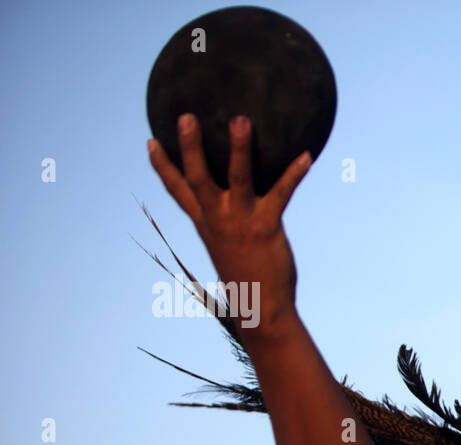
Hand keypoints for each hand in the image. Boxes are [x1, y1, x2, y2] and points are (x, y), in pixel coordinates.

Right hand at [147, 113, 311, 332]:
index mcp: (206, 224)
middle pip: (198, 178)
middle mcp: (218, 219)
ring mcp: (241, 222)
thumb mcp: (231, 248)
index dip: (162, 167)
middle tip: (185, 116)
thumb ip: (229, 226)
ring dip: (239, 149)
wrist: (261, 310)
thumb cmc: (248, 278)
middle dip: (189, 147)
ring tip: (240, 120)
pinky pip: (281, 194)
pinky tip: (307, 155)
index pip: (177, 192)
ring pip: (237, 179)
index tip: (150, 141)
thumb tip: (236, 211)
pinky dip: (294, 173)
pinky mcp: (267, 226)